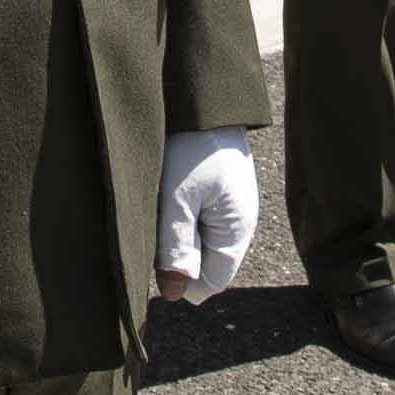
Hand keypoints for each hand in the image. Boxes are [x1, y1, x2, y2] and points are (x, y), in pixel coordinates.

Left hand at [154, 131, 259, 301]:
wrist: (203, 99)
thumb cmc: (190, 147)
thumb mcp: (177, 201)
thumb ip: (177, 250)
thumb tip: (176, 295)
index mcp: (237, 230)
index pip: (212, 282)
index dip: (180, 282)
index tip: (153, 259)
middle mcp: (240, 222)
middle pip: (205, 263)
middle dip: (177, 256)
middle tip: (154, 223)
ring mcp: (232, 205)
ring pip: (200, 240)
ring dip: (177, 234)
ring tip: (160, 203)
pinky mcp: (221, 190)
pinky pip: (200, 218)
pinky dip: (180, 215)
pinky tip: (167, 193)